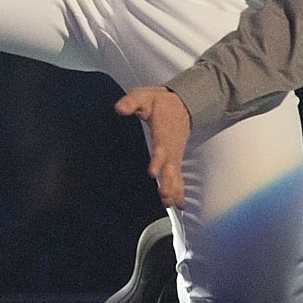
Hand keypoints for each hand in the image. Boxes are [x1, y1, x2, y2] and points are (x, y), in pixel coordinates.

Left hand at [115, 86, 190, 208]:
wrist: (183, 104)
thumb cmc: (161, 102)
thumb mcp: (143, 96)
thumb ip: (131, 102)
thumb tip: (119, 108)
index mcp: (163, 132)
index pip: (161, 148)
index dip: (157, 161)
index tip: (152, 172)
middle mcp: (171, 146)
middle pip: (170, 167)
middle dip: (168, 183)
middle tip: (164, 196)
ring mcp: (175, 154)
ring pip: (176, 174)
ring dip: (173, 190)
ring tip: (169, 204)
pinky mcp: (176, 158)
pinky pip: (179, 176)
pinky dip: (180, 191)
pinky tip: (179, 205)